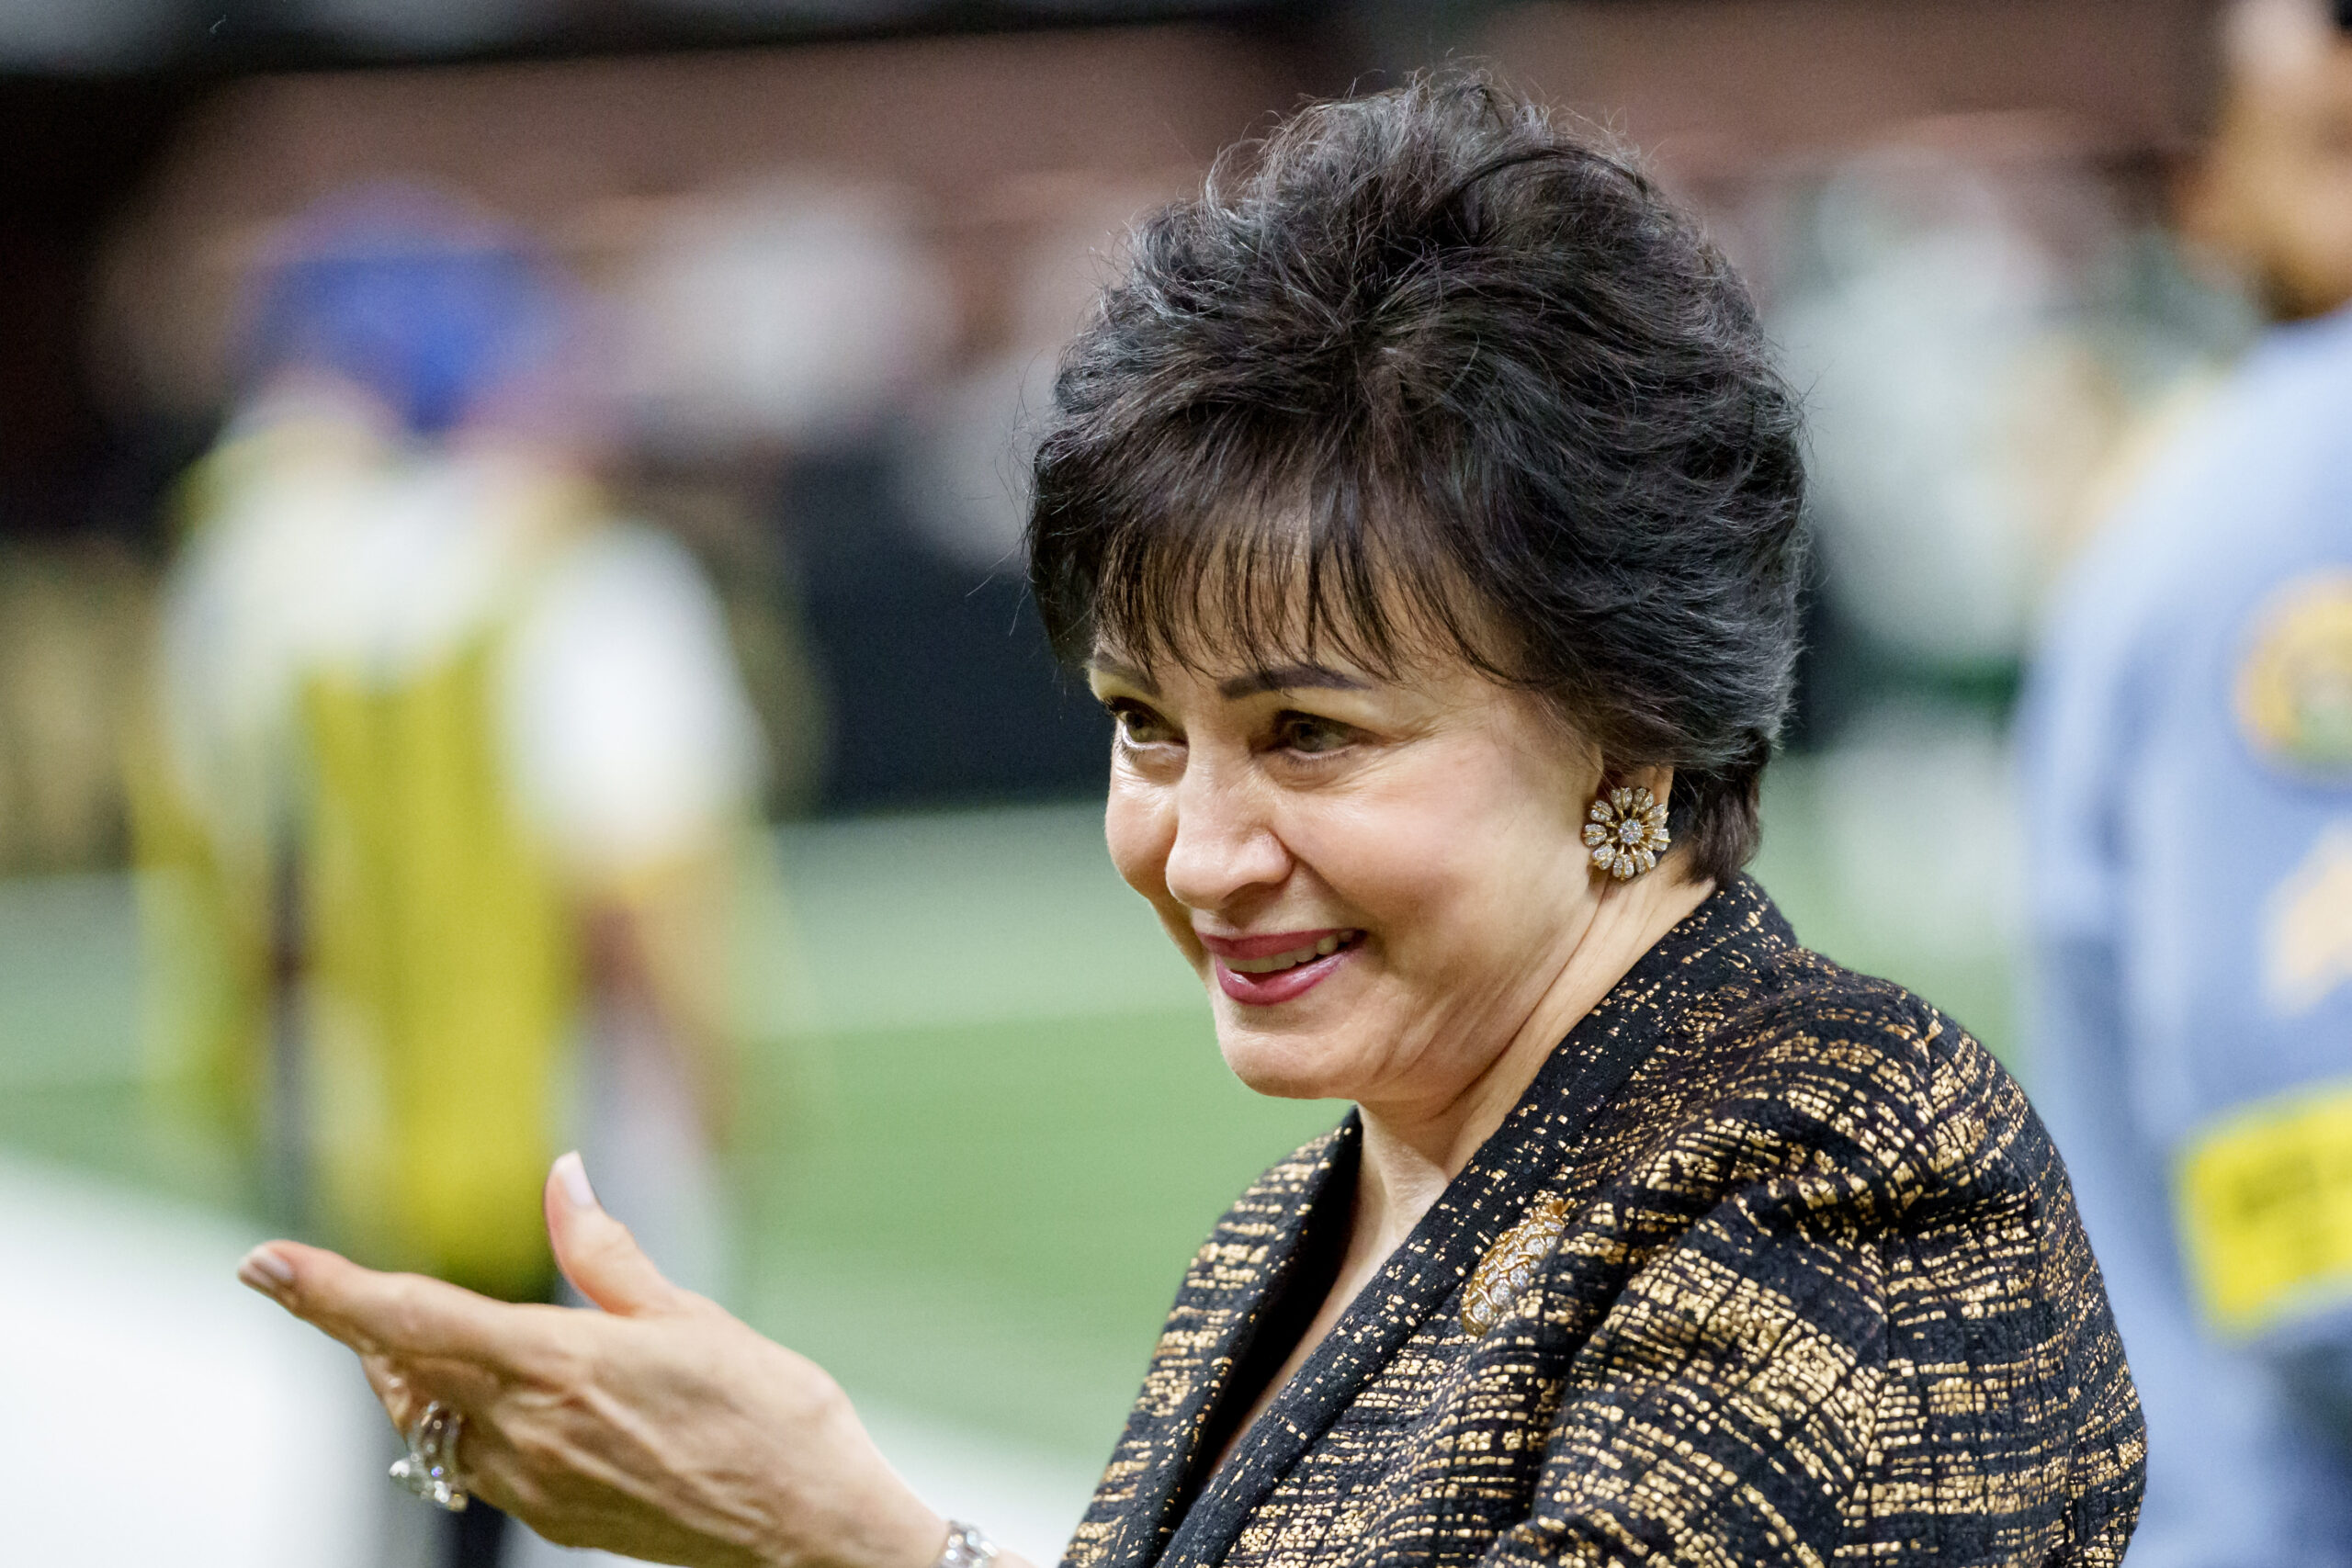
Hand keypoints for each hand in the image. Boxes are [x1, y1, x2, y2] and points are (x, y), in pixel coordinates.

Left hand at [237, 1154, 944, 1567]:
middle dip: (371, 1326)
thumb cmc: (770, 1416)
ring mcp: (533, 1484)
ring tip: (451, 1335)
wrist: (808, 1531)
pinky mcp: (552, 1516)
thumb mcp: (692, 1316)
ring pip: (434, 1417)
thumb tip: (563, 1175)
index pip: (411, 1318)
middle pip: (404, 1369)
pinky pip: (478, 1459)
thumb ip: (605, 1252)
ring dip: (422, 1372)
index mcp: (557, 1364)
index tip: (261, 1262)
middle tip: (353, 1288)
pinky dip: (472, 1416)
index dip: (327, 1290)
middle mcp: (527, 1432)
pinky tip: (520, 1395)